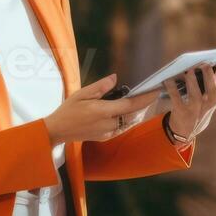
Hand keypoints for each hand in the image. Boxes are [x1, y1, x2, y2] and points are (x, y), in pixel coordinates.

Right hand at [43, 74, 161, 146]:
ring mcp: (108, 132)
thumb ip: (100, 86)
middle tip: (149, 92)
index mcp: (102, 111)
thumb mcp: (81, 94)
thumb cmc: (68, 110)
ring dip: (135, 111)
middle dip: (142, 104)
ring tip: (139, 100)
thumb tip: (115, 78)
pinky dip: (126, 118)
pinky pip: (122, 127)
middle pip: (132, 113)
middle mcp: (108, 124)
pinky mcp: (106, 137)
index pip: (130, 104)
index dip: (145, 98)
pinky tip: (124, 111)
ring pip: (128, 121)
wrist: (58, 130)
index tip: (156, 91)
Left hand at [164, 63, 215, 142]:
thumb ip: (208, 92)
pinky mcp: (180, 113)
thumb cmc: (195, 113)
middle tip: (205, 64)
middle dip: (209, 78)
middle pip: (211, 93)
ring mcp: (193, 112)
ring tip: (190, 70)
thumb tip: (207, 70)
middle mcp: (205, 109)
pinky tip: (169, 79)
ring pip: (195, 97)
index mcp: (212, 105)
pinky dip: (172, 88)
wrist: (183, 133)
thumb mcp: (205, 106)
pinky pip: (176, 99)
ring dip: (193, 83)